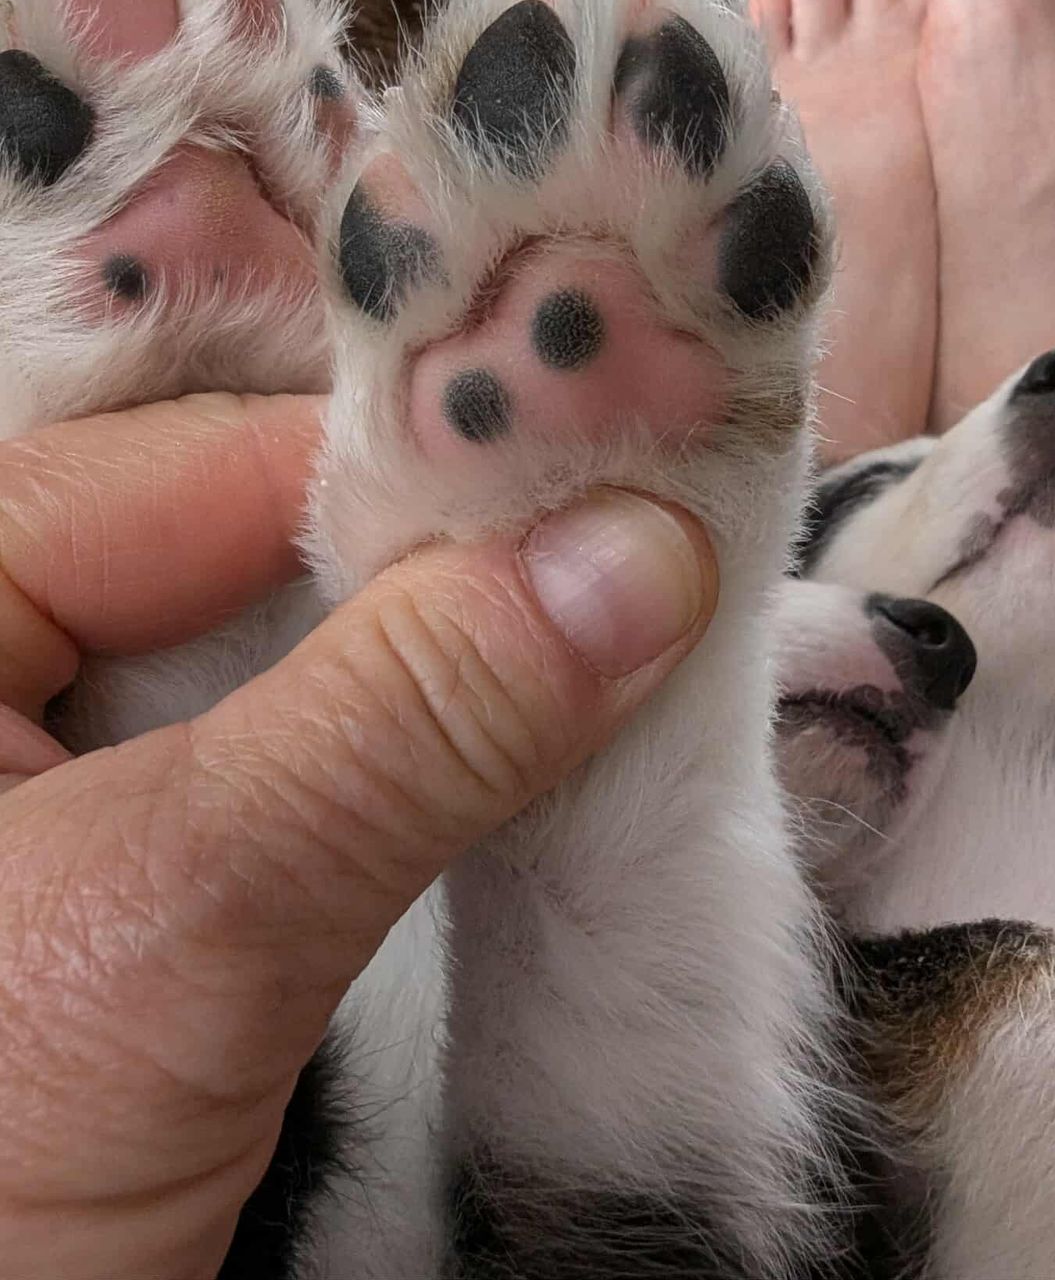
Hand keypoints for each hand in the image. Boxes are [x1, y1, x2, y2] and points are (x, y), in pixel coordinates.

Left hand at [0, 393, 715, 1279]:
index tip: (623, 485)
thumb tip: (636, 559)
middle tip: (652, 568)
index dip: (420, 469)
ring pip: (301, 665)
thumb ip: (402, 724)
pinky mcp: (145, 875)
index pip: (208, 464)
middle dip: (452, 573)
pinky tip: (528, 758)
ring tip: (621, 655)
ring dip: (455, 678)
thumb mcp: (177, 922)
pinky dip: (421, 765)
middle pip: (263, 553)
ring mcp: (68, 770)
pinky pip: (305, 767)